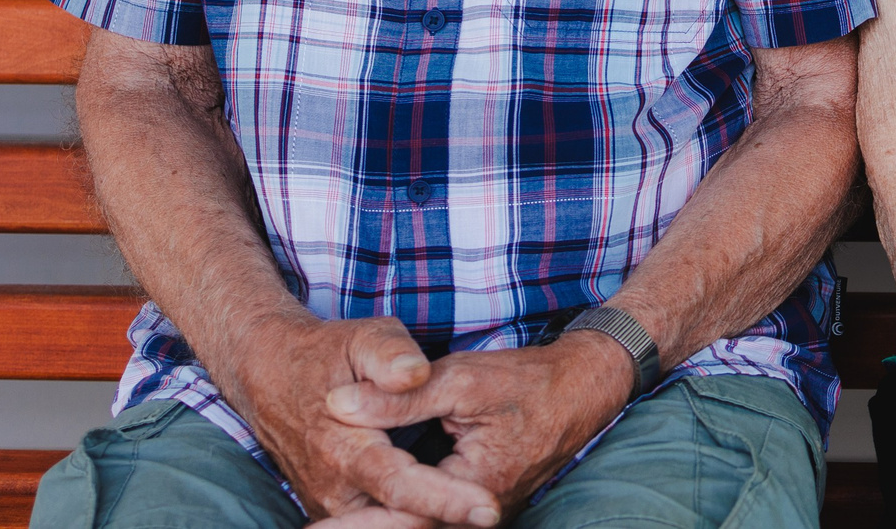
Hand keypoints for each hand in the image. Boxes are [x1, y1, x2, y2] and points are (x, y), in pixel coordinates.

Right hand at [217, 313, 503, 527]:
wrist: (271, 374)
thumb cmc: (329, 354)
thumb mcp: (363, 339)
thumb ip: (390, 355)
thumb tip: (415, 374)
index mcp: (344, 449)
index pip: (401, 486)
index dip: (446, 500)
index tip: (489, 509)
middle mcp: (334, 489)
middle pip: (398, 522)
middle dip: (445, 521)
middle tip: (491, 513)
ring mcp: (331, 505)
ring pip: (389, 526)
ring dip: (429, 522)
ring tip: (474, 513)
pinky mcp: (334, 509)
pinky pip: (377, 523)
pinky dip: (408, 520)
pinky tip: (442, 511)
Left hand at [325, 328, 633, 519]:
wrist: (582, 388)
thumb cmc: (525, 381)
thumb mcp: (460, 381)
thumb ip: (397, 398)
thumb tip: (336, 404)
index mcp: (476, 488)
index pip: (406, 514)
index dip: (356, 526)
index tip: (313, 528)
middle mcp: (480, 514)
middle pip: (409, 527)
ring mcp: (480, 514)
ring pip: (419, 525)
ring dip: (375, 525)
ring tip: (323, 528)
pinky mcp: (476, 504)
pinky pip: (432, 518)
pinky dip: (396, 516)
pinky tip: (364, 515)